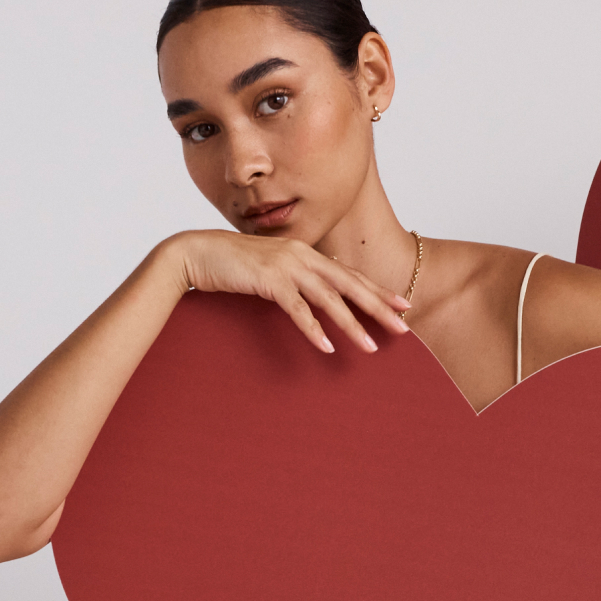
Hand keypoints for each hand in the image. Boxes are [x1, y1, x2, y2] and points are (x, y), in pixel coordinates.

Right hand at [160, 229, 411, 352]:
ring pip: (329, 298)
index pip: (349, 274)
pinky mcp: (268, 280)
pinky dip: (314, 329)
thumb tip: (310, 297)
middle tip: (403, 327)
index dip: (377, 290)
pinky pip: (297, 309)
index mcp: (305, 253)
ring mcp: (286, 266)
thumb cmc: (231, 264)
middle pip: (349, 284)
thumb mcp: (270, 269)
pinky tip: (327, 347)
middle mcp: (301, 256)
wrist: (196, 253)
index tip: (401, 306)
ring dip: (351, 324)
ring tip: (370, 347)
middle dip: (379, 307)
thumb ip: (292, 279)